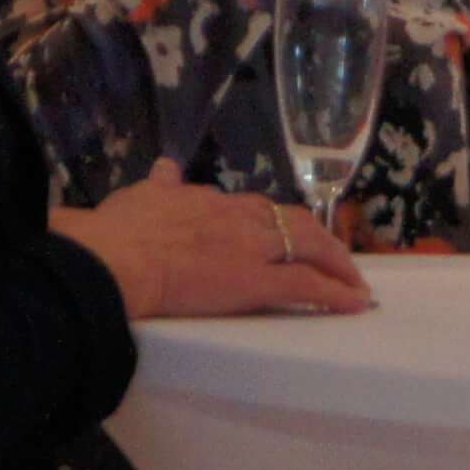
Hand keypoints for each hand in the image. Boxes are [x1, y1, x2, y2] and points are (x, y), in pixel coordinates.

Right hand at [59, 159, 369, 322]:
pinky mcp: (256, 282)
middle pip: (294, 222)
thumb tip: (165, 166)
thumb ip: (160, 185)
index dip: (277, 222)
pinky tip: (355, 303)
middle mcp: (240, 217)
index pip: (257, 208)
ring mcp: (252, 248)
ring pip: (310, 247)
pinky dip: (336, 293)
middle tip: (336, 257)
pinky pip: (307, 286)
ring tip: (353, 281)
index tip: (287, 233)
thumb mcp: (140, 196)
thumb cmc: (116, 233)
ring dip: (337, 264)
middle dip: (320, 239)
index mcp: (211, 200)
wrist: (114, 259)